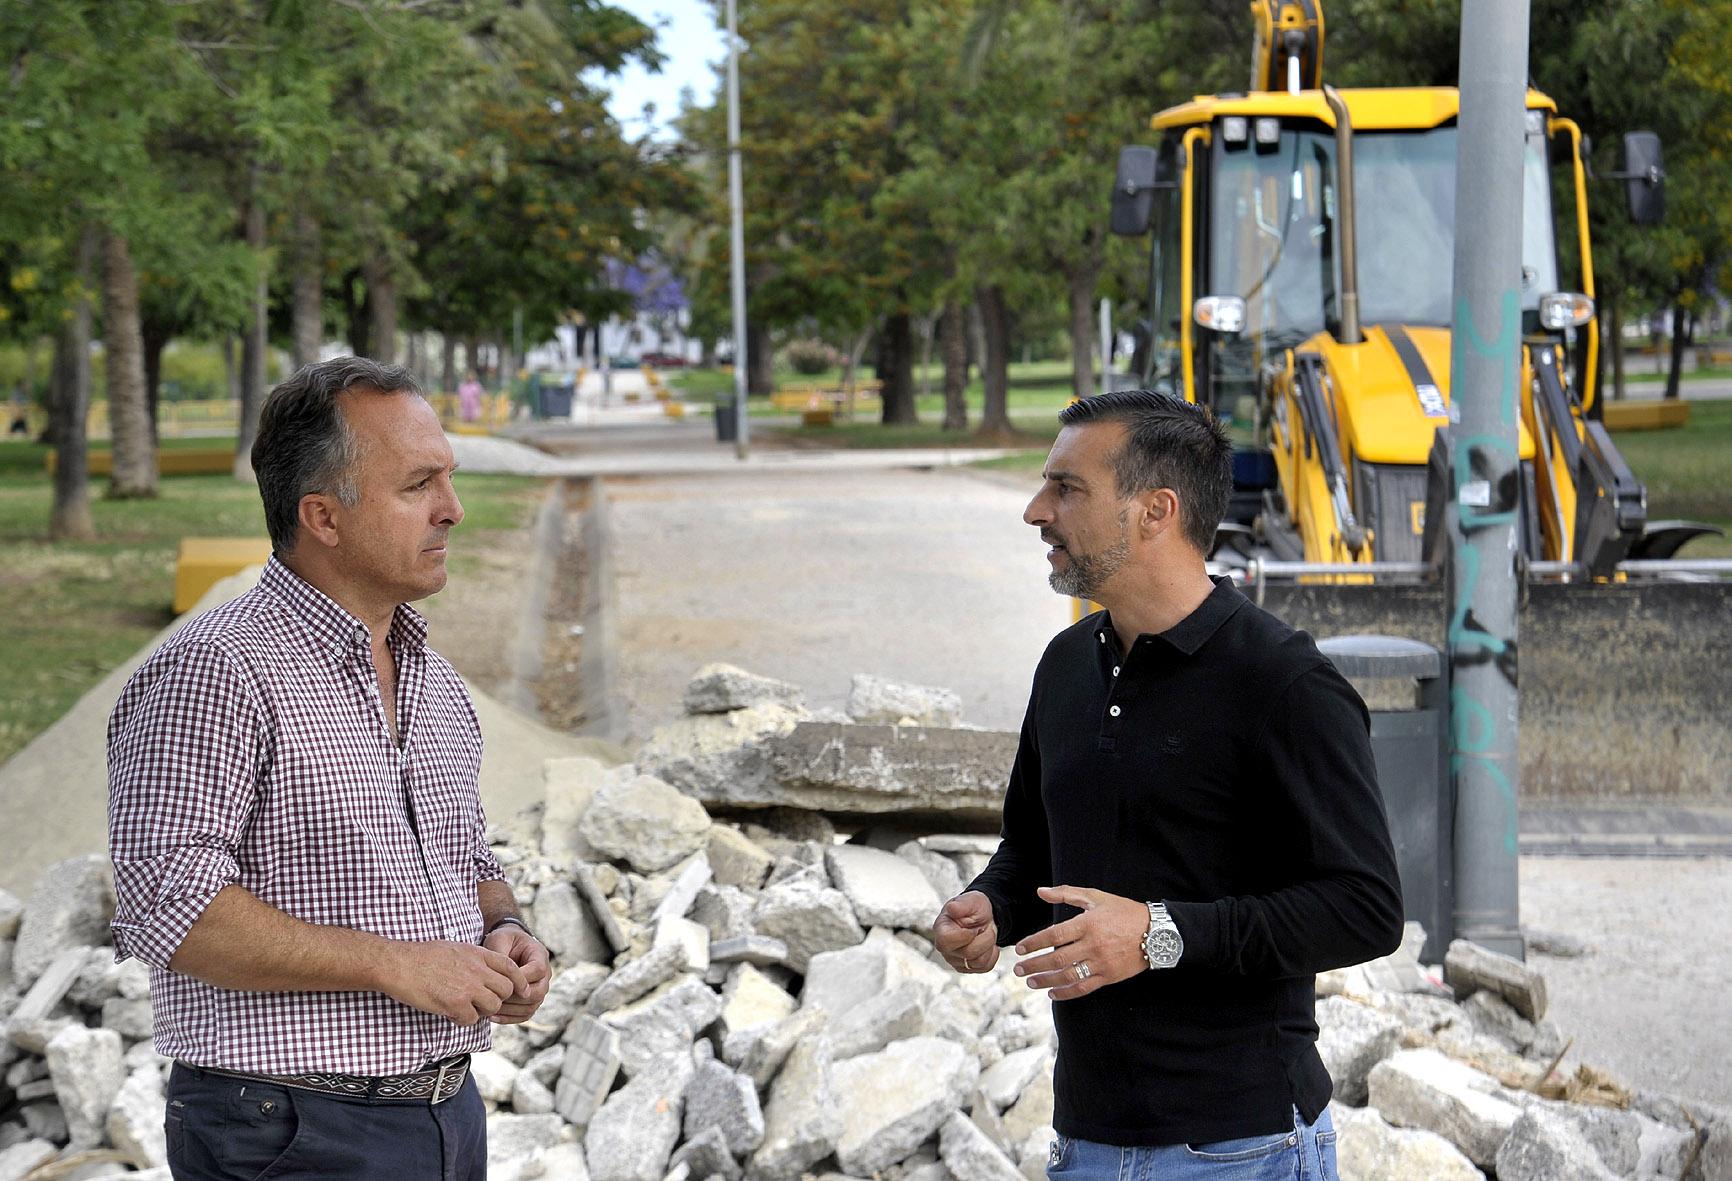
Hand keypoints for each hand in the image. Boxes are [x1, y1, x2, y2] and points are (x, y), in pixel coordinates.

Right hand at [380, 941, 528, 1024]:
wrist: (399, 963)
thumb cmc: (421, 956)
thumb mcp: (456, 948)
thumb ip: (474, 960)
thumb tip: (484, 972)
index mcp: (478, 954)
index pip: (511, 968)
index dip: (519, 981)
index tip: (521, 990)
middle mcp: (478, 970)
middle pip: (506, 990)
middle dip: (497, 998)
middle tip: (480, 1002)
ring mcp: (468, 987)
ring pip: (493, 1006)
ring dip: (481, 1011)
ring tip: (464, 1008)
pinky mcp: (455, 1004)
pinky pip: (472, 1019)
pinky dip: (463, 1020)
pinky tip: (450, 1013)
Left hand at [482, 927, 550, 1023]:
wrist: (506, 946)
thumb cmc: (502, 941)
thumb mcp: (499, 939)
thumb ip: (501, 955)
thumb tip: (501, 976)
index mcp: (540, 955)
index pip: (538, 970)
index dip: (522, 978)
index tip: (502, 983)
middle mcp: (545, 974)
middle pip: (539, 992)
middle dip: (515, 997)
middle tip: (493, 997)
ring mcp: (539, 989)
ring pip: (531, 1007)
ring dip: (510, 1010)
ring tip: (490, 1008)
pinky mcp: (530, 1001)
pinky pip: (524, 1015)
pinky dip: (509, 1018)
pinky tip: (492, 1017)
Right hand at [933, 890, 999, 973]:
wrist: (981, 917)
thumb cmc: (973, 908)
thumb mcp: (971, 900)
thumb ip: (962, 905)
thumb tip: (952, 908)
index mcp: (941, 929)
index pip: (946, 941)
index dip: (964, 935)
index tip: (972, 927)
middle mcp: (945, 948)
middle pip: (968, 954)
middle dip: (984, 938)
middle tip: (983, 927)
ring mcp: (955, 960)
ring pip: (978, 962)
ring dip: (988, 945)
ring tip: (984, 934)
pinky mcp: (967, 968)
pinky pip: (985, 967)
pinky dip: (991, 954)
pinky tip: (986, 944)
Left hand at [1013, 885, 1148, 999]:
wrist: (1156, 932)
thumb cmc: (1124, 911)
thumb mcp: (1096, 896)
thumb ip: (1067, 893)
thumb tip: (1041, 891)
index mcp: (1088, 923)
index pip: (1054, 936)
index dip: (1034, 943)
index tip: (1020, 948)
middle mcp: (1092, 945)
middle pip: (1056, 959)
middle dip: (1034, 965)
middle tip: (1018, 970)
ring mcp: (1101, 963)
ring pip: (1067, 976)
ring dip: (1045, 980)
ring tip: (1030, 982)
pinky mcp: (1108, 977)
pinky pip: (1083, 988)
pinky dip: (1066, 993)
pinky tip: (1052, 993)